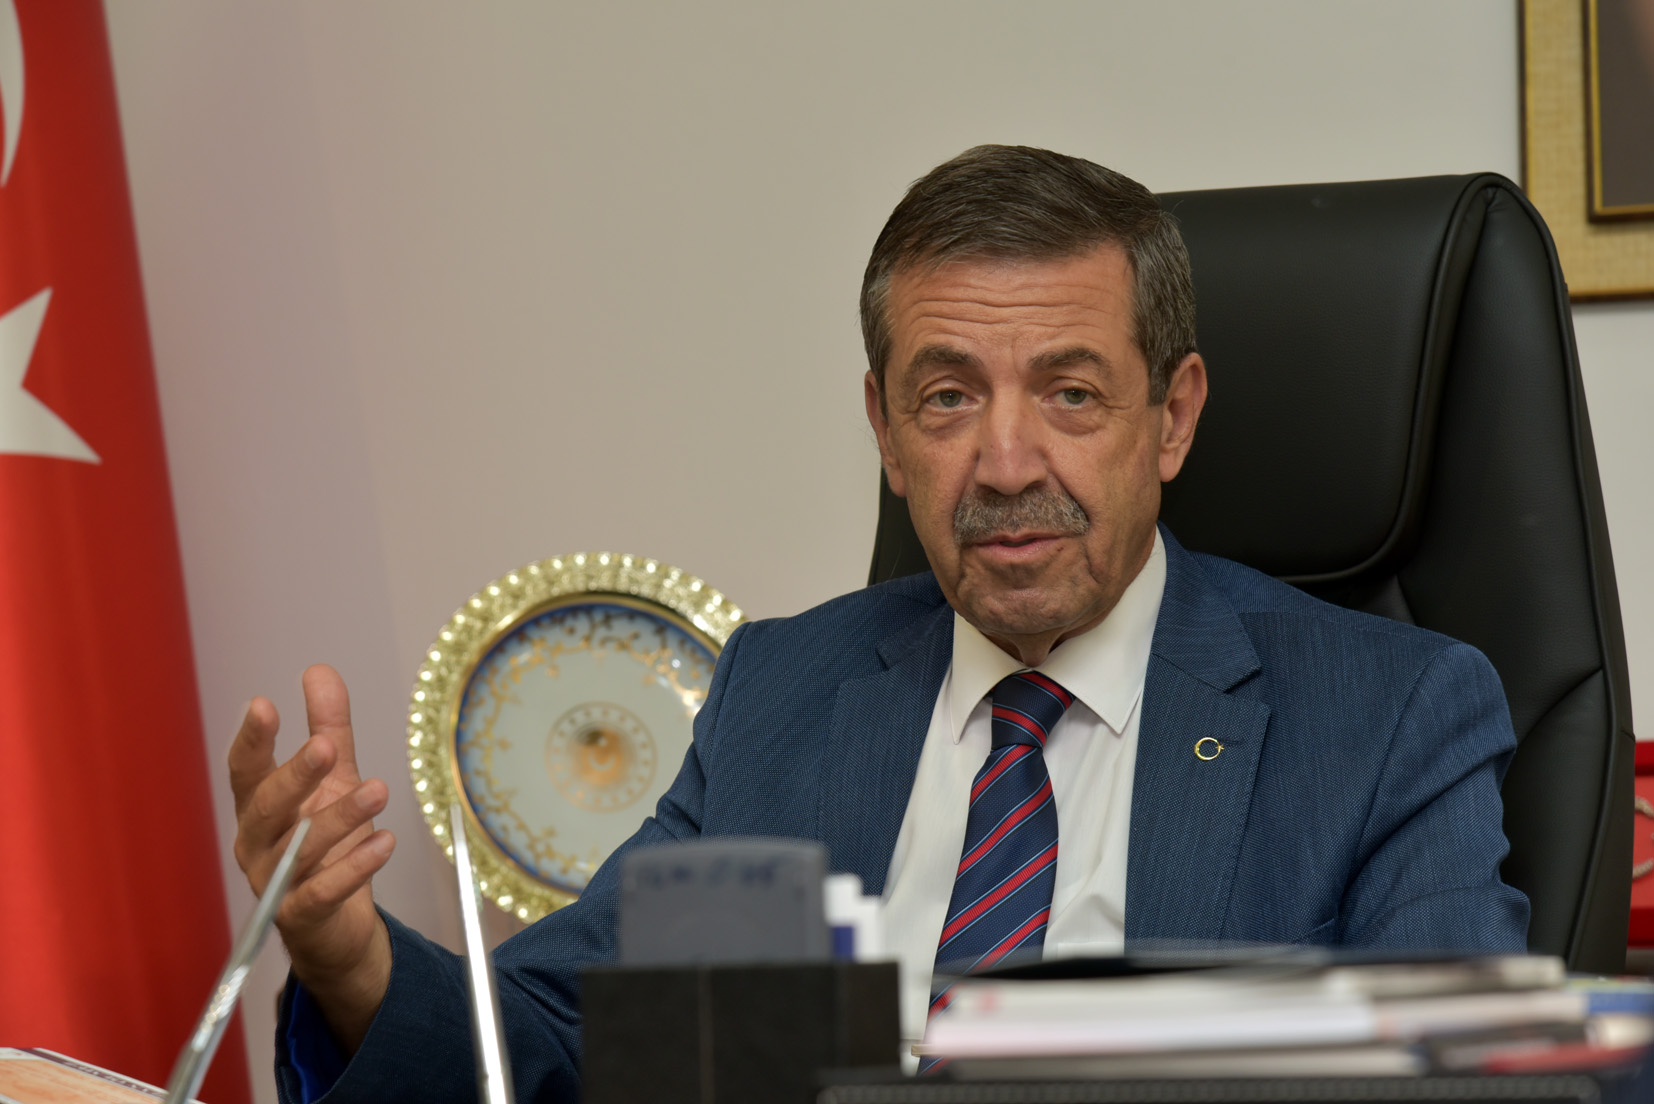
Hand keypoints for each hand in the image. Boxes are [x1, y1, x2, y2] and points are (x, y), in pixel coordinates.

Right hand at [228, 664, 395, 1053]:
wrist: (338, 925)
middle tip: (328, 746)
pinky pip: (322, 893)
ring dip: (340, 818)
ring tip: (379, 791)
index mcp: (259, 807)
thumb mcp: (334, 780)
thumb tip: (318, 670)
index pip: (246, 770)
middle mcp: (258, 844)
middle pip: (266, 807)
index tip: (264, 704)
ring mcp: (274, 884)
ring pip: (300, 849)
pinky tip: (384, 843)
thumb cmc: (328, 844)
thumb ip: (328, 727)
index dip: (253, 739)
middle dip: (295, 775)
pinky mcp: (301, 918)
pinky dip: (354, 868)